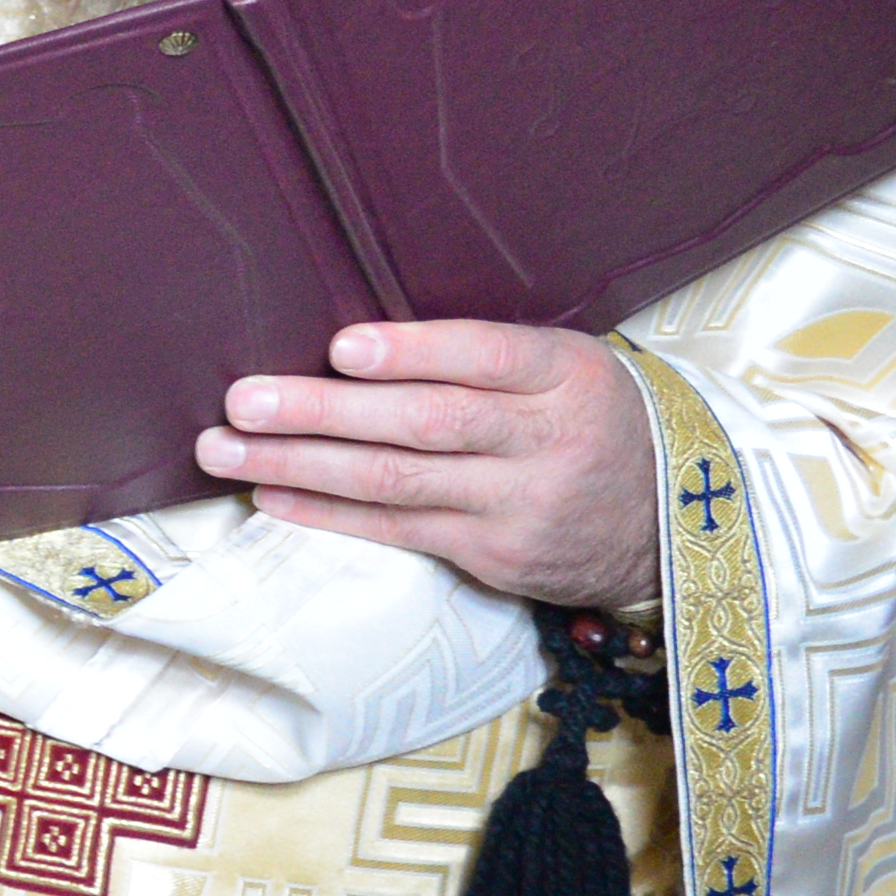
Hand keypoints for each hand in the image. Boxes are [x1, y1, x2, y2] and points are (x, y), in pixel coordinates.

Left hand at [200, 318, 659, 608]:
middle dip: (323, 412)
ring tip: (224, 448)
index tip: (340, 347)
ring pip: (398, 481)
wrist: (672, 521)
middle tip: (241, 399)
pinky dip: (327, 512)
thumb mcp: (565, 369)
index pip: (487, 358)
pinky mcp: (498, 555)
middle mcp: (548, 441)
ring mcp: (522, 505)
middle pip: (426, 423)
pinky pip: (399, 529)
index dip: (412, 353)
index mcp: (567, 376)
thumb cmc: (589, 419)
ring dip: (300, 464)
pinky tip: (270, 492)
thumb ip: (483, 356)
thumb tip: (352, 340)